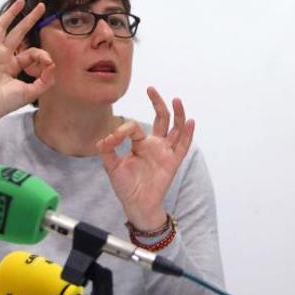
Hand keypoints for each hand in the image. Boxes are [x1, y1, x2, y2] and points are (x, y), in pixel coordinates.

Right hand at [0, 0, 55, 128]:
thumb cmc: (6, 102)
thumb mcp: (32, 91)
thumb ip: (46, 79)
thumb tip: (52, 63)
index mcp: (14, 65)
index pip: (32, 53)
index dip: (43, 56)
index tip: (49, 64)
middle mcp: (3, 56)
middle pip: (19, 32)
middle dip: (30, 19)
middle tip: (41, 6)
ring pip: (2, 27)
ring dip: (11, 13)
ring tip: (21, 1)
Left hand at [96, 87, 194, 230]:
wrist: (137, 205)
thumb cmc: (126, 187)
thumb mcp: (112, 167)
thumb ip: (107, 151)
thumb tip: (104, 138)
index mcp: (140, 144)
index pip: (134, 127)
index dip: (122, 130)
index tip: (111, 140)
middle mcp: (155, 144)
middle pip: (161, 119)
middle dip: (157, 103)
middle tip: (151, 89)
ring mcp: (166, 152)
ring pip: (175, 129)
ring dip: (178, 114)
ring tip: (177, 100)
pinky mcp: (173, 162)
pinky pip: (183, 146)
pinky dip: (187, 133)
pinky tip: (190, 122)